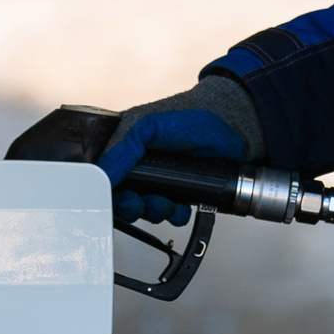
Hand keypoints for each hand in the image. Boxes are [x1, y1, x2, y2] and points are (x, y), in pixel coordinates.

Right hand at [97, 109, 247, 226]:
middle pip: (124, 199)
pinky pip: (172, 215)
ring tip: (166, 202)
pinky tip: (181, 206)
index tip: (115, 197)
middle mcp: (140, 168)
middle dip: (132, 206)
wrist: (230, 127)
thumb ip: (123, 149)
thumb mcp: (149, 127)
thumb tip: (103, 173)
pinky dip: (175, 215)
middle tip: (139, 202)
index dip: (108, 191)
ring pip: (146, 210)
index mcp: (126, 150)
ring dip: (154, 211)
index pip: (106, 177)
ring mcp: (160, 183)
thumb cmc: (189, 118)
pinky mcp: (180, 195)